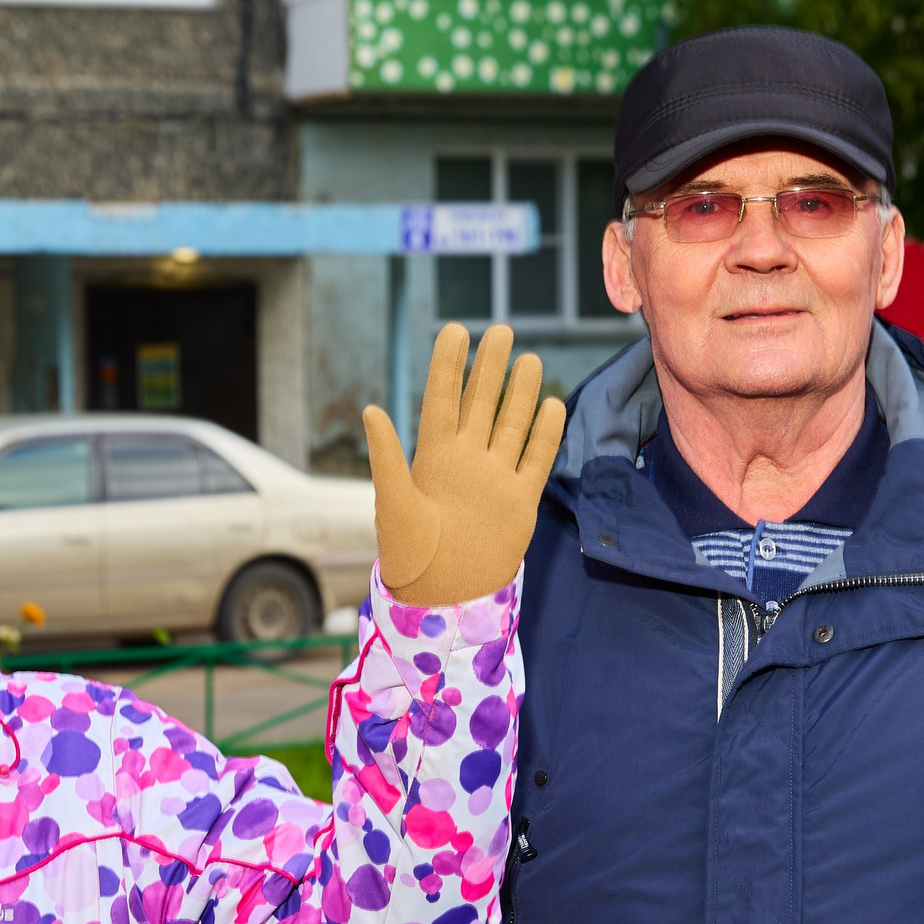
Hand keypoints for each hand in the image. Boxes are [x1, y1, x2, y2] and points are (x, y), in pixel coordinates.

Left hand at [364, 323, 567, 605]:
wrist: (442, 594)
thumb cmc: (408, 554)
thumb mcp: (393, 503)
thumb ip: (387, 456)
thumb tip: (370, 410)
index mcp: (432, 457)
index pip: (443, 399)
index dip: (448, 366)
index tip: (455, 330)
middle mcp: (466, 461)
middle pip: (481, 404)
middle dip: (489, 368)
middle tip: (500, 330)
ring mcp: (495, 478)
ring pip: (511, 425)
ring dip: (519, 394)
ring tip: (528, 359)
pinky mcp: (520, 500)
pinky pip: (536, 459)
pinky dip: (546, 433)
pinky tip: (553, 404)